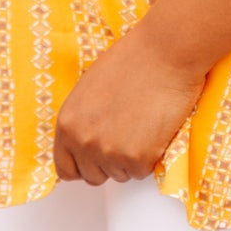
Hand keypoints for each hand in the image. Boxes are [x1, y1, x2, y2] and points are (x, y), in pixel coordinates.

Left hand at [53, 27, 205, 185]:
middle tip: (125, 137)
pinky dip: (150, 157)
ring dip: (131, 158)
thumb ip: (82, 118)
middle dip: (108, 162)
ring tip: (141, 125)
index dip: (81, 165)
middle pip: (92, 176)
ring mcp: (109, 152)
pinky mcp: (136, 158)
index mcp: (68, 122)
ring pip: (119, 174)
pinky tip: (153, 129)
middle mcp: (83, 141)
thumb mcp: (90, 88)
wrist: (166, 54)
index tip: (93, 162)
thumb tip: (85, 139)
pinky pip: (142, 172)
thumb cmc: (133, 61)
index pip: (65, 166)